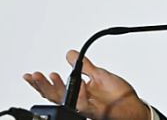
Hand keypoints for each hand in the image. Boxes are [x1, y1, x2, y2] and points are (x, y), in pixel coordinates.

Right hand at [23, 50, 151, 119]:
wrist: (134, 107)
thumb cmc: (119, 96)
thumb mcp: (99, 75)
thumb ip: (84, 66)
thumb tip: (69, 54)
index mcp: (79, 92)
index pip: (56, 88)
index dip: (43, 83)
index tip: (32, 74)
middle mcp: (80, 101)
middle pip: (55, 96)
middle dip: (42, 86)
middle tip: (34, 76)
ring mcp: (87, 108)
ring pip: (66, 101)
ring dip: (57, 89)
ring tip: (52, 76)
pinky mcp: (96, 112)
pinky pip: (84, 105)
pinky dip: (80, 95)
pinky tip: (80, 85)